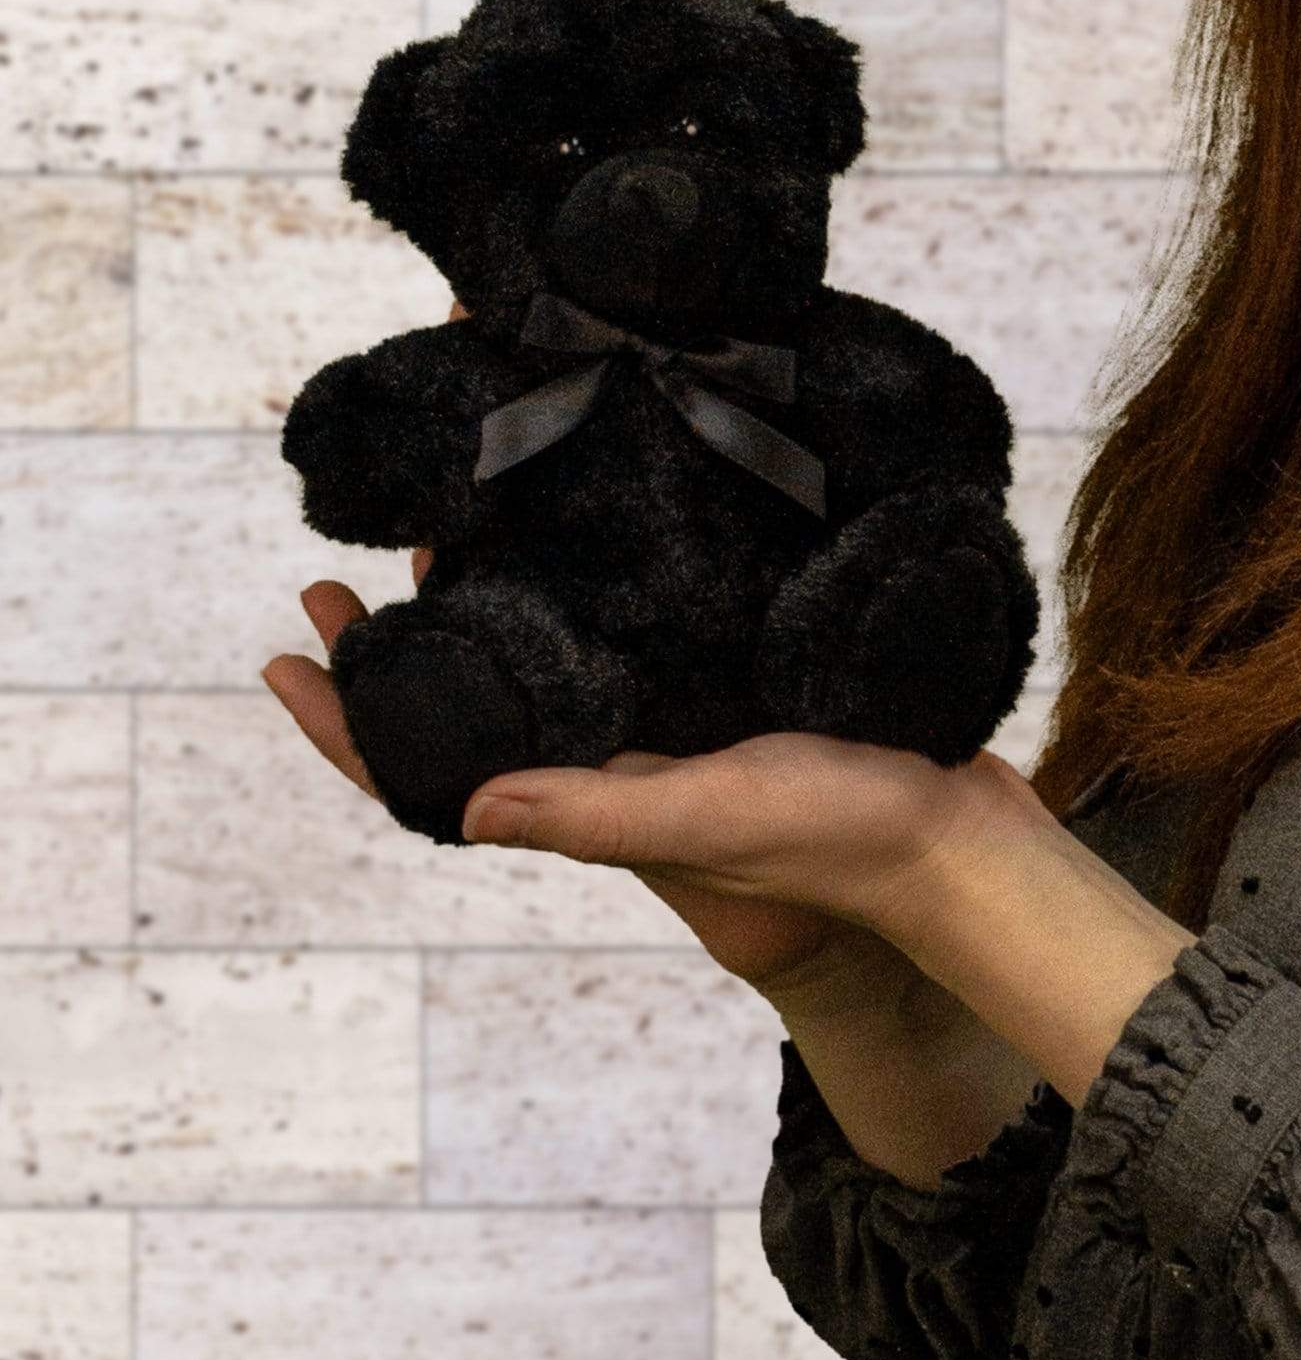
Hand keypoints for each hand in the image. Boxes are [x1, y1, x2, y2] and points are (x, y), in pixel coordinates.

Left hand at [259, 298, 994, 1010]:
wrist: (957, 837)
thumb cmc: (837, 837)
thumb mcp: (708, 817)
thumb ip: (596, 815)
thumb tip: (461, 807)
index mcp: (596, 794)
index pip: (436, 766)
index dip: (350, 722)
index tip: (286, 650)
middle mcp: (622, 756)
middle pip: (483, 692)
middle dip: (411, 634)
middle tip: (353, 562)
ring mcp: (680, 722)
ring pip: (558, 652)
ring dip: (497, 593)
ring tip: (451, 522)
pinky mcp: (739, 683)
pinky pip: (643, 632)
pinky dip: (599, 582)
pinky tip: (599, 528)